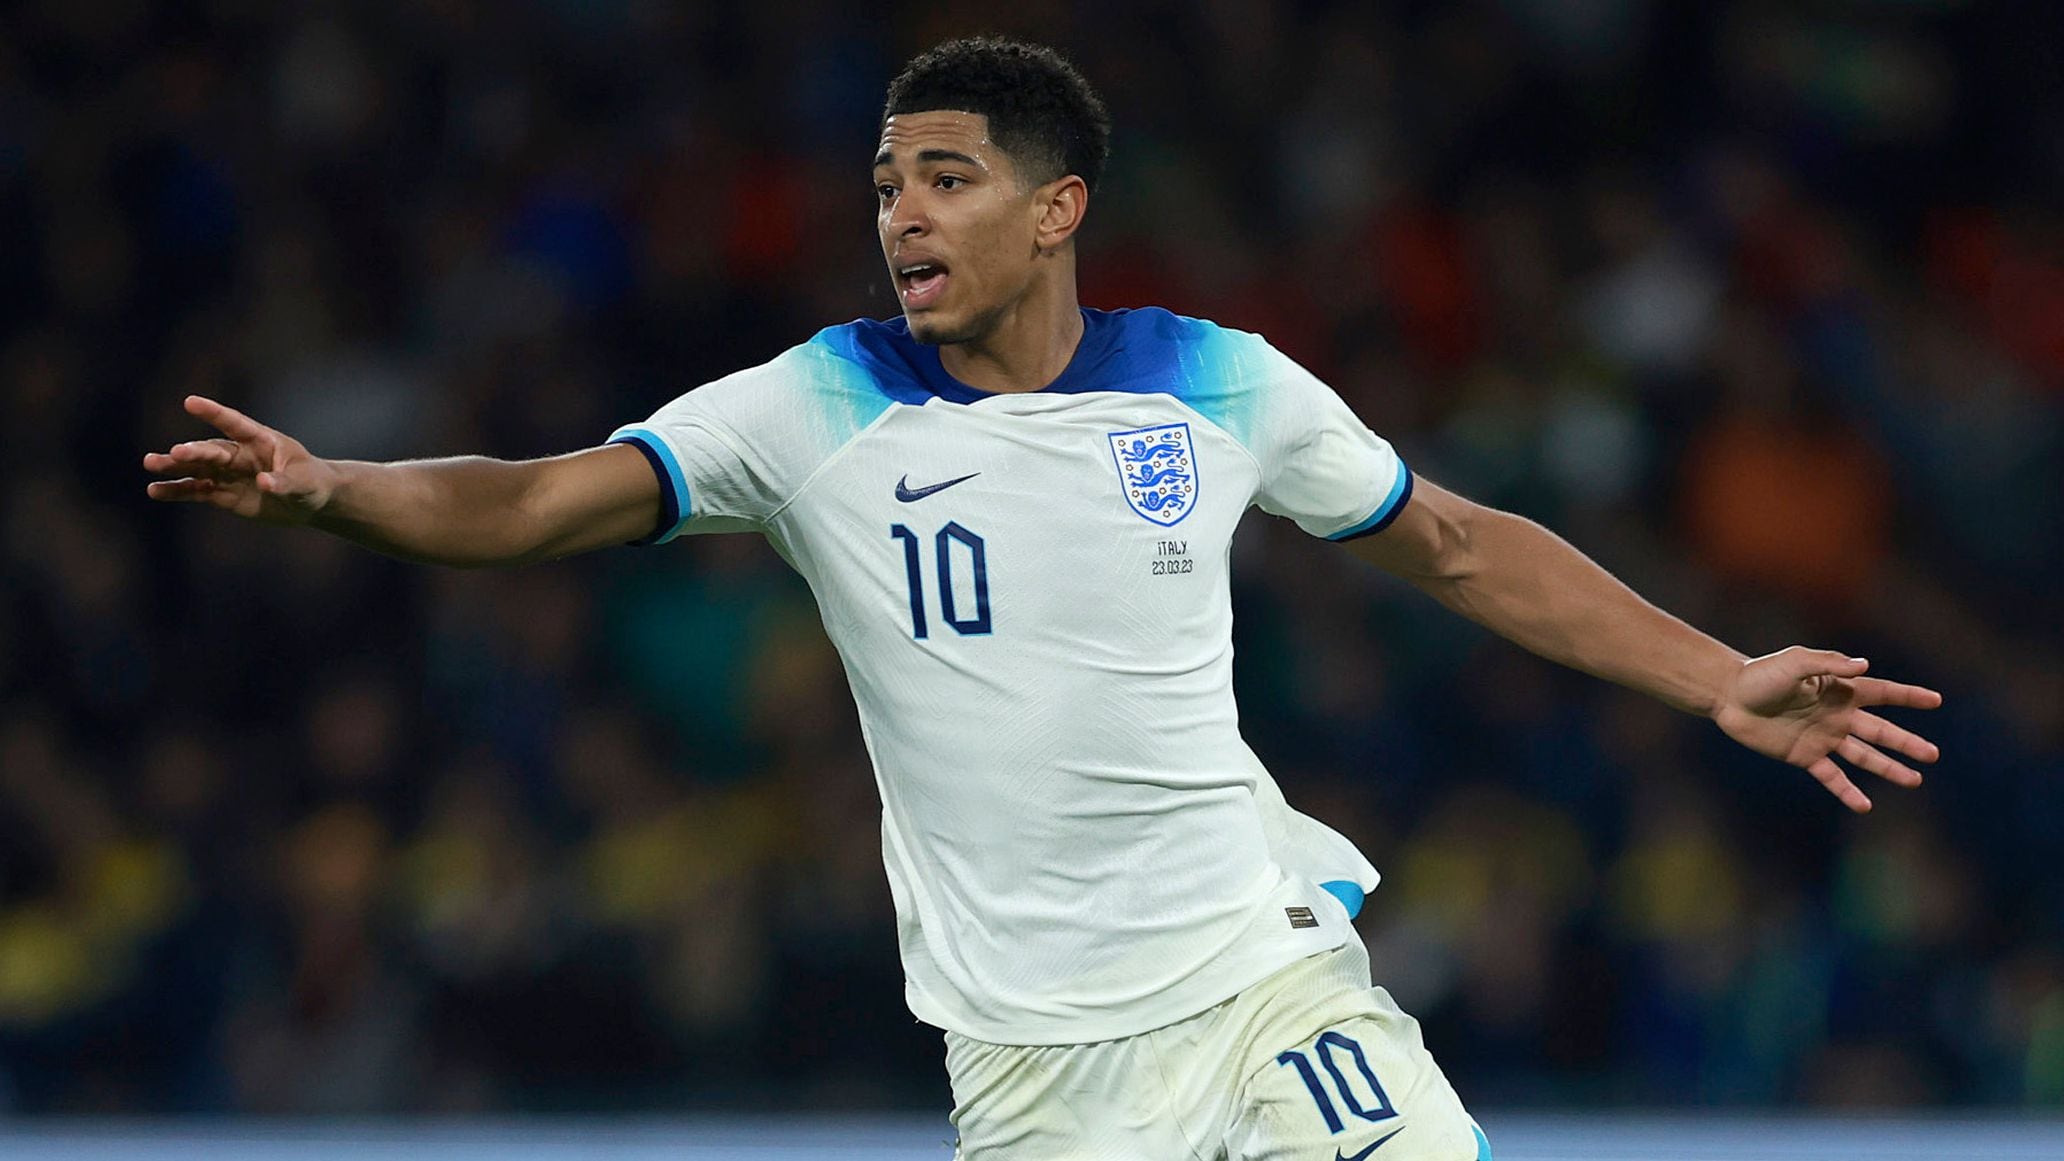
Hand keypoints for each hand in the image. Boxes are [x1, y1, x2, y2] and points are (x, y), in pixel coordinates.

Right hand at [143, 395, 341, 525]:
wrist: (307, 501)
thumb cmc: (311, 483)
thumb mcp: (304, 483)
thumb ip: (285, 482)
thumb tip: (264, 482)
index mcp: (260, 440)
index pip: (235, 424)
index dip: (214, 413)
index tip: (190, 401)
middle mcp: (239, 454)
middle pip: (212, 450)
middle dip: (194, 452)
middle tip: (175, 453)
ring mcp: (227, 473)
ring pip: (196, 468)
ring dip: (174, 467)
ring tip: (150, 464)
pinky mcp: (221, 493)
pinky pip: (195, 490)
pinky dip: (176, 491)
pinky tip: (154, 490)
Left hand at [1713, 646, 1942, 812]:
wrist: (1729, 697)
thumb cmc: (1761, 675)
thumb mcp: (1795, 662)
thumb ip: (1829, 664)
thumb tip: (1864, 665)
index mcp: (1839, 690)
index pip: (1882, 693)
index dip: (1908, 696)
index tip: (1936, 700)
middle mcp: (1837, 715)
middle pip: (1880, 731)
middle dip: (1906, 743)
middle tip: (1933, 755)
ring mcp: (1823, 738)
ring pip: (1864, 756)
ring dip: (1889, 768)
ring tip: (1915, 780)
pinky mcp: (1805, 756)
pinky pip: (1831, 777)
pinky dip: (1847, 792)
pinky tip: (1865, 806)